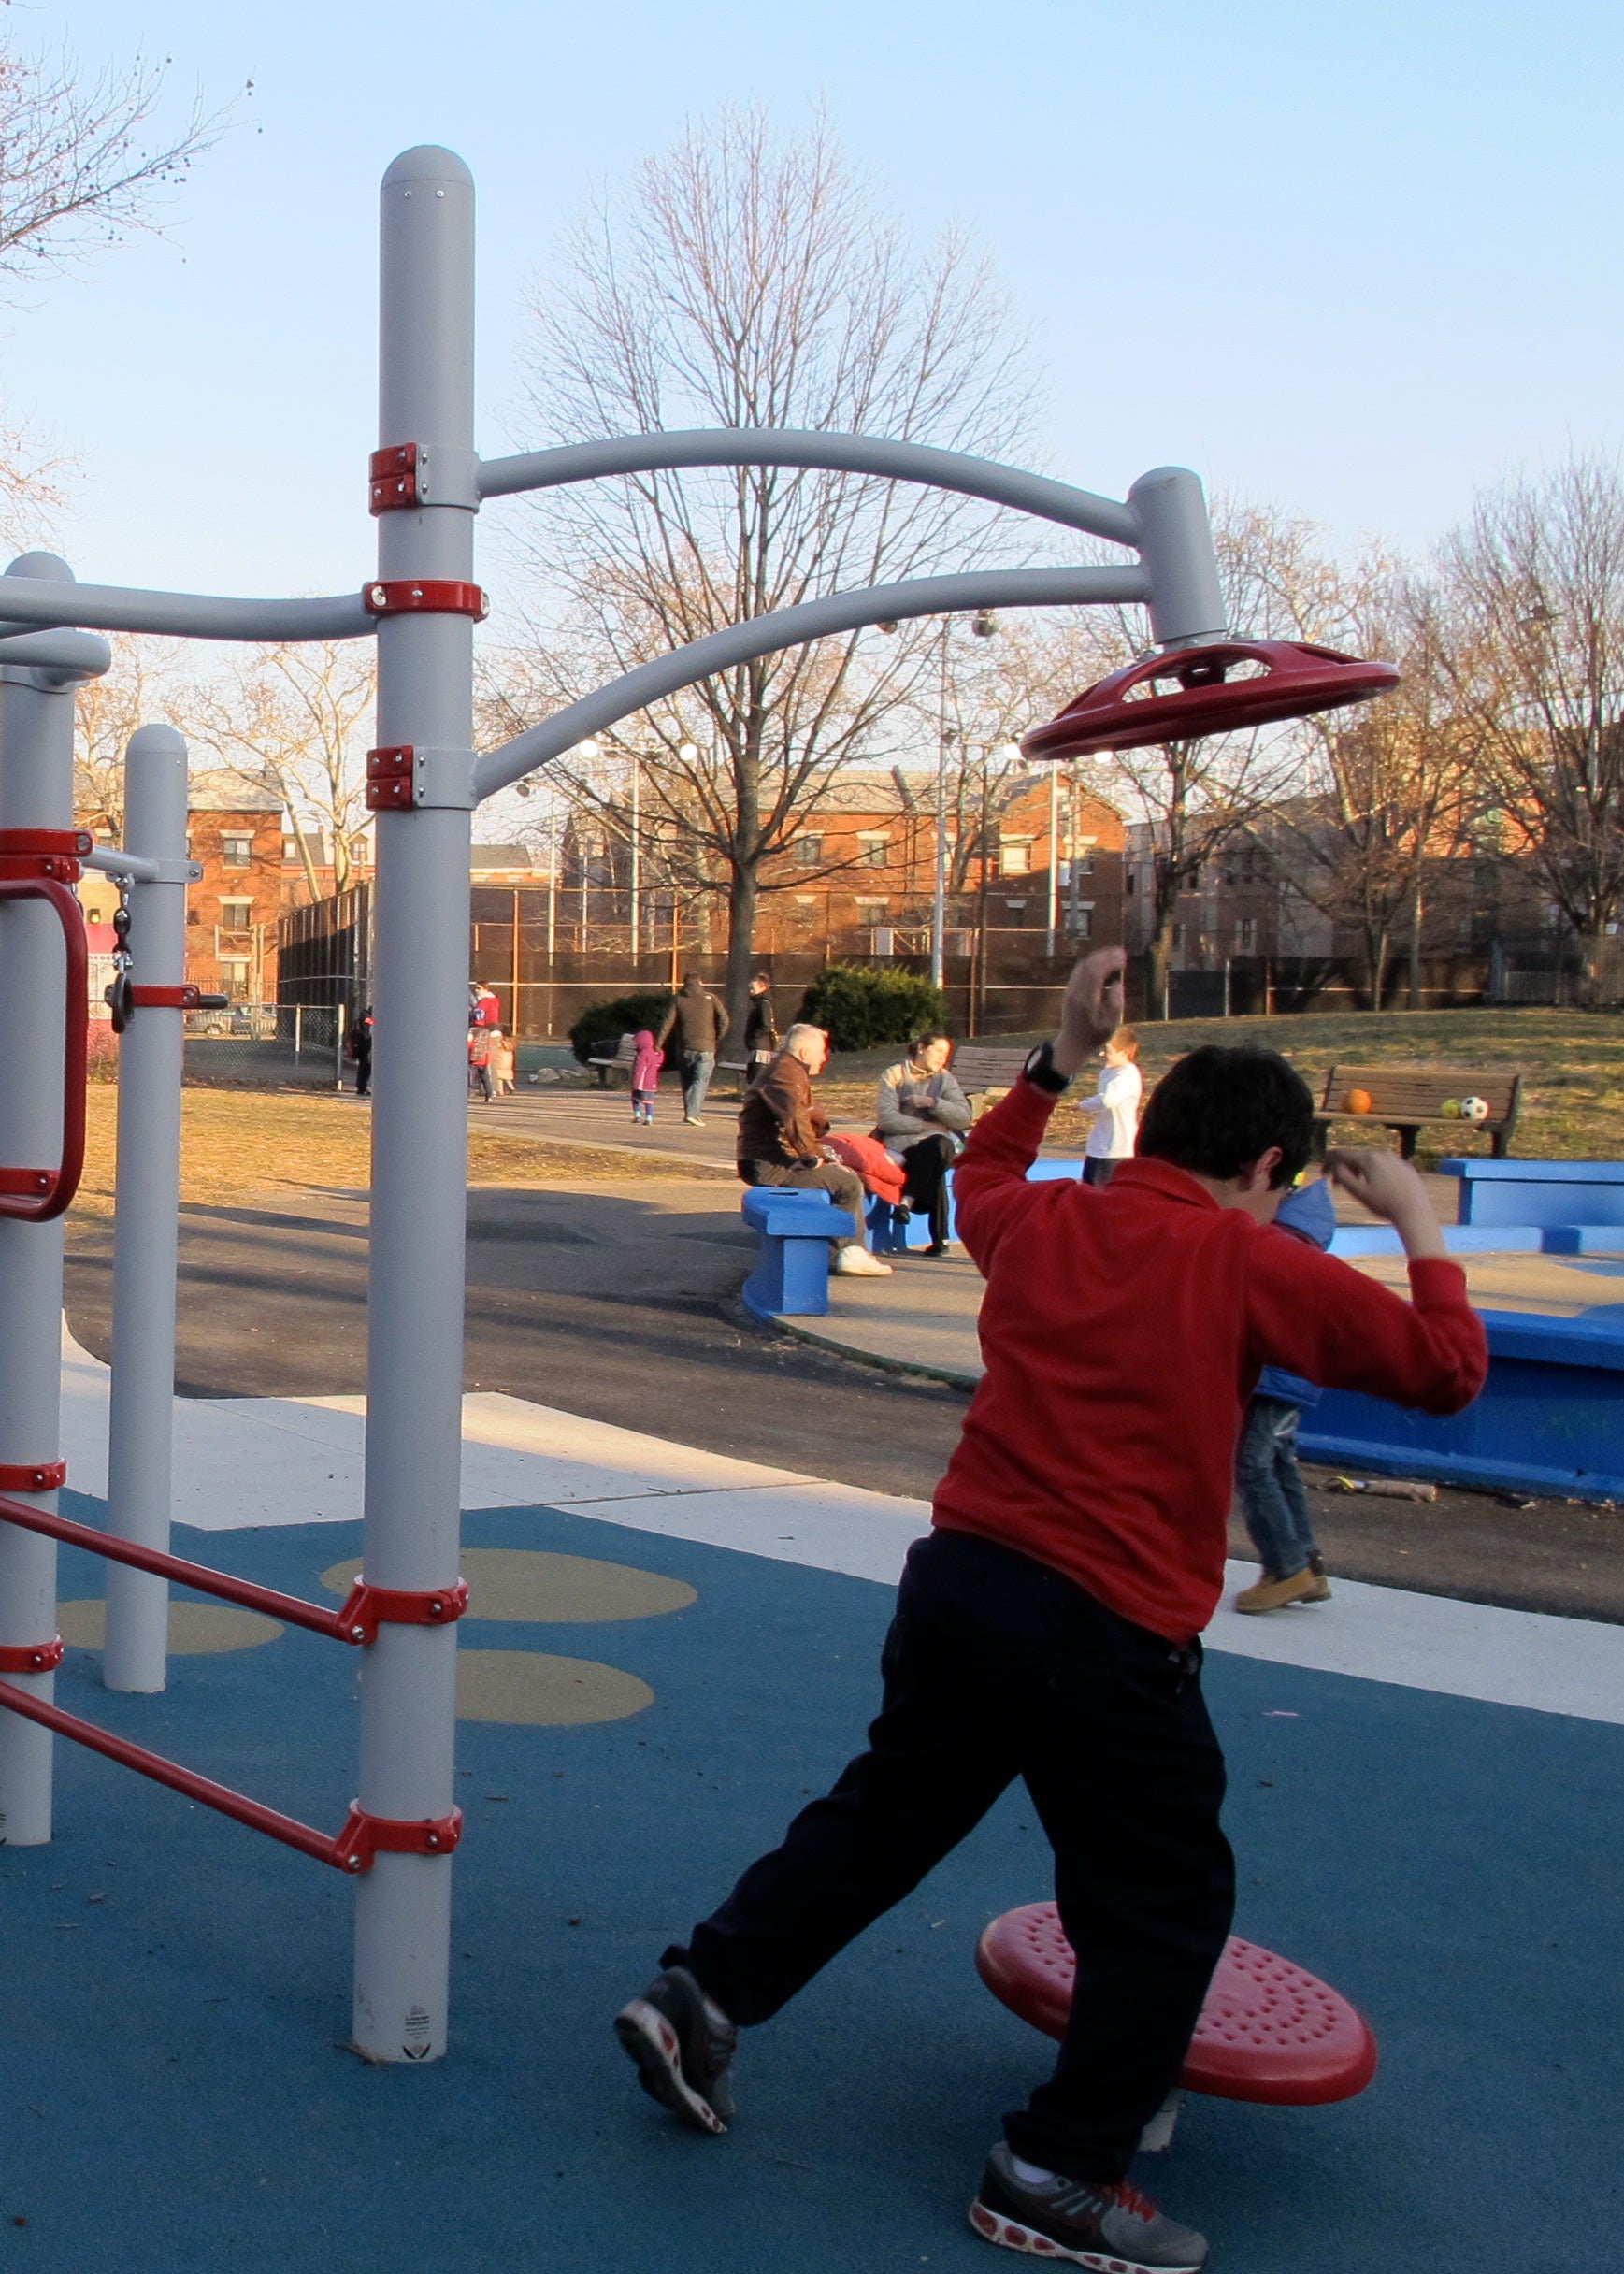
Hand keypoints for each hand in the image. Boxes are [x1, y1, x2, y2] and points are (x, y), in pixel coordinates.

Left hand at [1052, 947, 1125, 1078]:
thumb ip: (1116, 1004)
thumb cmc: (1094, 1037)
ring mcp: (1070, 991)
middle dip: (1105, 955)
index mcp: (1086, 1001)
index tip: (1123, 959)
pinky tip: (1103, 963)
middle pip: (1088, 965)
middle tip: (1122, 952)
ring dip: (1098, 957)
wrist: (1071, 1044)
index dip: (1109, 962)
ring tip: (1115, 954)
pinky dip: (1092, 963)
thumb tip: (1117, 982)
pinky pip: (1079, 971)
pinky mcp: (1069, 991)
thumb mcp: (1110, 1026)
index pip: (1095, 973)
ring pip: (1082, 966)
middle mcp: (1075, 993)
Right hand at [1325, 1148, 1446, 1258]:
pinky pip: (1384, 1165)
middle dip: (1344, 1168)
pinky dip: (1374, 1172)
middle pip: (1356, 1156)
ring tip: (1357, 1186)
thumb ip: (1343, 1177)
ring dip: (1358, 1170)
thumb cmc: (1384, 1204)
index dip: (1328, 1162)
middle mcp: (1381, 1153)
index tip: (1323, 1174)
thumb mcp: (1358, 1193)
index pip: (1342, 1154)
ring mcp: (1395, 1159)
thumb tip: (1336, 1167)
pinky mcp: (1405, 1166)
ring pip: (1370, 1160)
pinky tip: (1376, 1186)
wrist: (1415, 1211)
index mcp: (1368, 1158)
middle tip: (1337, 1185)